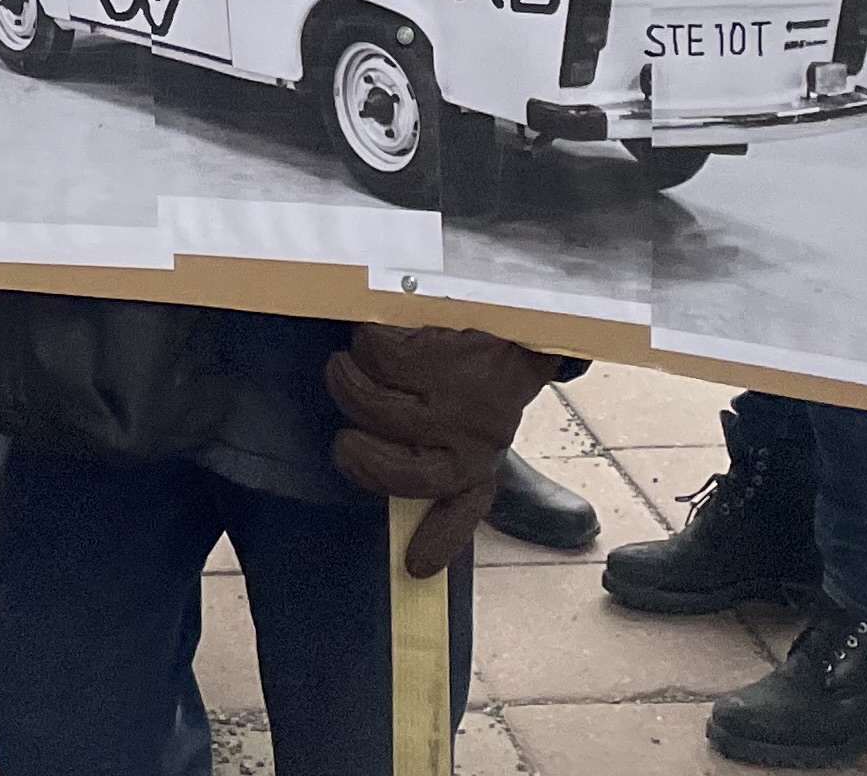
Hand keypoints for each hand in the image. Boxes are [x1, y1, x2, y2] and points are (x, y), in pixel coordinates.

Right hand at [324, 324, 569, 575]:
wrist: (522, 299)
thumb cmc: (483, 363)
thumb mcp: (476, 417)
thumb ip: (438, 454)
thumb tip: (397, 498)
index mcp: (481, 460)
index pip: (463, 510)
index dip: (438, 541)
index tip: (412, 567)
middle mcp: (475, 440)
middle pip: (395, 471)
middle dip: (357, 457)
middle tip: (343, 439)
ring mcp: (460, 399)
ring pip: (375, 405)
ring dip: (349, 378)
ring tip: (345, 363)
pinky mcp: (446, 354)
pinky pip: (380, 355)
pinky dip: (368, 341)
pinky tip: (379, 330)